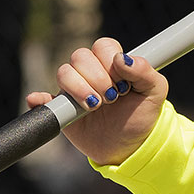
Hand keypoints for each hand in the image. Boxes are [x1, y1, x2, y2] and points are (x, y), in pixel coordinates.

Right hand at [27, 38, 168, 165]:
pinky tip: (40, 101)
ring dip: (79, 88)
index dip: (110, 62)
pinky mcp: (62, 109)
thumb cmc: (142, 116)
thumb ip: (145, 72)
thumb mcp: (155, 93)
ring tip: (95, 106)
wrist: (130, 148)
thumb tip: (123, 58)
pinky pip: (42, 100)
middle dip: (97, 77)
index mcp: (113, 64)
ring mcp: (75, 90)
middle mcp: (91, 73)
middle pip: (80, 56)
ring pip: (63, 72)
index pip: (103, 46)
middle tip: (111, 98)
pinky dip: (39, 100)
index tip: (123, 85)